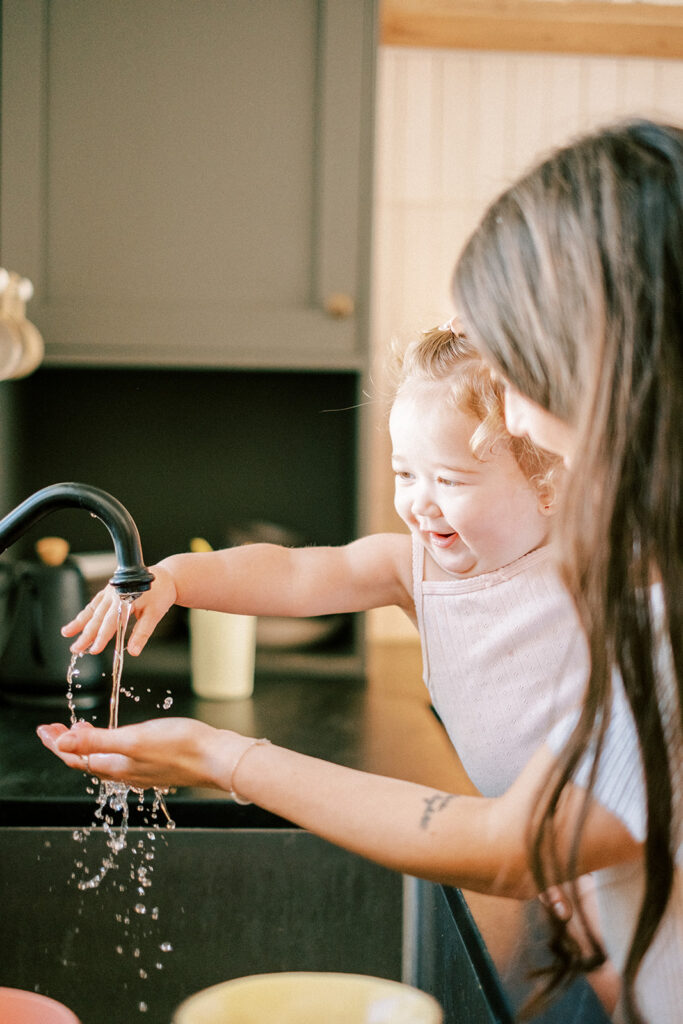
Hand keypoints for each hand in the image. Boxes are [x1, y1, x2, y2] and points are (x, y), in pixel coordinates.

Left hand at [36, 718, 247, 790]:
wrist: (217, 757)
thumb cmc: (180, 746)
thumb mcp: (133, 739)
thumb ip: (97, 741)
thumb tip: (61, 743)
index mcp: (116, 766)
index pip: (75, 757)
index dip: (56, 743)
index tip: (42, 729)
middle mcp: (125, 772)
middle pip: (86, 759)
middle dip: (67, 744)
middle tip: (53, 727)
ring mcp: (141, 769)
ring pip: (104, 760)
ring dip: (87, 744)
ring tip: (79, 729)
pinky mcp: (156, 764)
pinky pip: (121, 758)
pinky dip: (109, 746)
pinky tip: (116, 738)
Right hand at [61, 565, 177, 655]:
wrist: (164, 576)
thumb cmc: (160, 594)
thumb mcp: (155, 615)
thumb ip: (142, 633)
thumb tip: (134, 652)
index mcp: (125, 598)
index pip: (111, 623)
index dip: (101, 638)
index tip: (94, 650)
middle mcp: (115, 593)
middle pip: (97, 618)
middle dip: (85, 635)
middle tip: (75, 649)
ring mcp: (110, 591)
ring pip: (92, 609)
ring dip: (79, 622)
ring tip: (66, 633)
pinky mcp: (109, 590)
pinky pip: (94, 603)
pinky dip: (85, 613)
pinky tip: (77, 621)